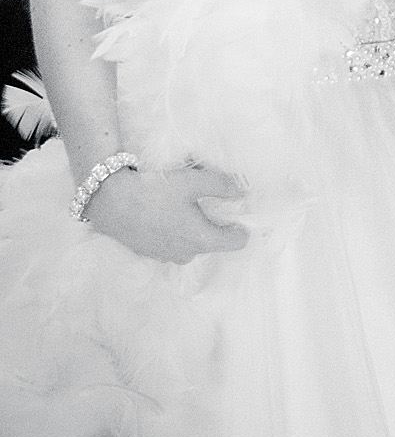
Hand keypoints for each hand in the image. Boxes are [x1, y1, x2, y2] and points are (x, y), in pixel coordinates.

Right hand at [84, 164, 248, 263]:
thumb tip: (240, 192)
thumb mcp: (193, 181)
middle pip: (212, 241)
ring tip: (181, 203)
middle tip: (205, 199)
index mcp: (202, 240)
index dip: (241, 226)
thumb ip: (222, 186)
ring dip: (191, 226)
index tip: (238, 210)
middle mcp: (186, 254)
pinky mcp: (148, 252)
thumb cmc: (155, 191)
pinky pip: (171, 242)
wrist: (111, 201)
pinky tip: (162, 210)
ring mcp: (165, 256)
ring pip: (190, 242)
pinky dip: (172, 229)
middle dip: (213, 222)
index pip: (236, 242)